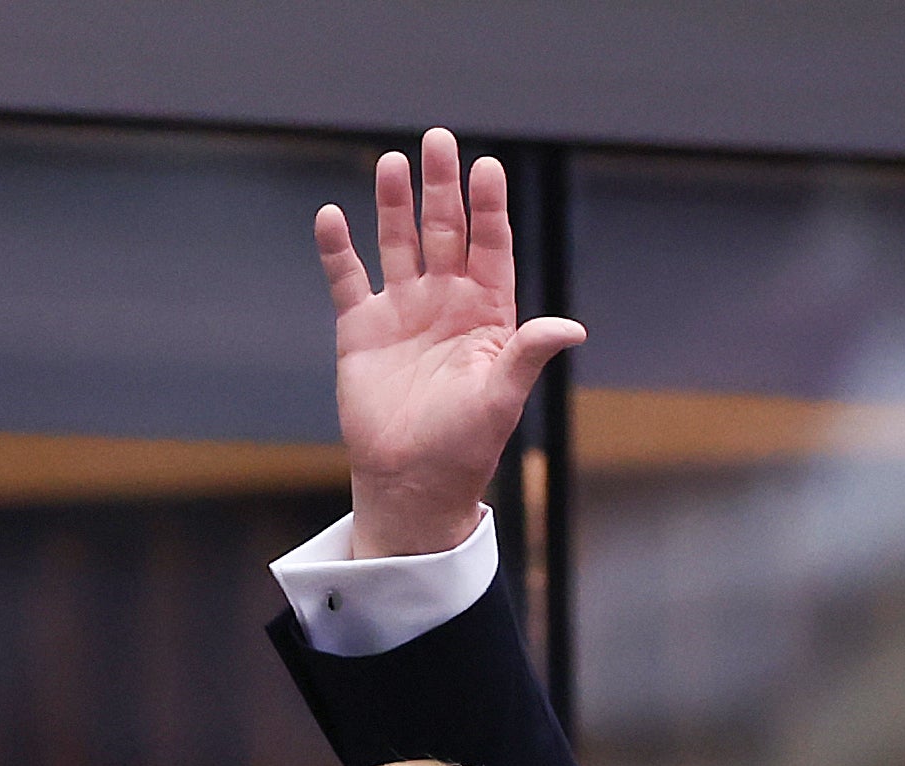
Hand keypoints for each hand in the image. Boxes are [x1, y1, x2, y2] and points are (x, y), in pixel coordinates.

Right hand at [314, 131, 585, 558]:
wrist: (411, 484)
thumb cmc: (464, 447)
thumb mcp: (501, 398)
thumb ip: (528, 354)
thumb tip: (572, 329)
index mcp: (486, 313)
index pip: (490, 246)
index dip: (488, 208)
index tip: (487, 167)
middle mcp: (445, 302)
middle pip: (444, 231)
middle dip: (442, 188)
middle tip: (440, 141)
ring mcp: (402, 312)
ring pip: (398, 244)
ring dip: (394, 204)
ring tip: (392, 163)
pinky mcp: (361, 330)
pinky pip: (347, 280)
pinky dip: (338, 250)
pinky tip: (332, 217)